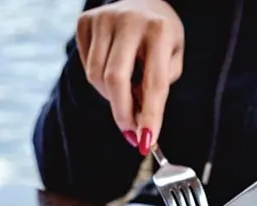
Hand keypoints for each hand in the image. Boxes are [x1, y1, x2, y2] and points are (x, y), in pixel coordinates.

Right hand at [76, 0, 183, 154]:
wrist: (142, 1)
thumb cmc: (161, 37)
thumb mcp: (172, 59)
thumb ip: (158, 88)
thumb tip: (137, 120)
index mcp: (159, 30)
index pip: (153, 82)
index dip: (149, 115)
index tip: (145, 141)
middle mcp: (129, 21)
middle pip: (115, 80)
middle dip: (122, 113)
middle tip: (130, 133)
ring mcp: (103, 18)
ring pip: (96, 77)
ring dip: (111, 96)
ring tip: (127, 92)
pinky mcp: (84, 21)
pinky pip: (86, 66)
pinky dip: (99, 79)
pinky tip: (113, 70)